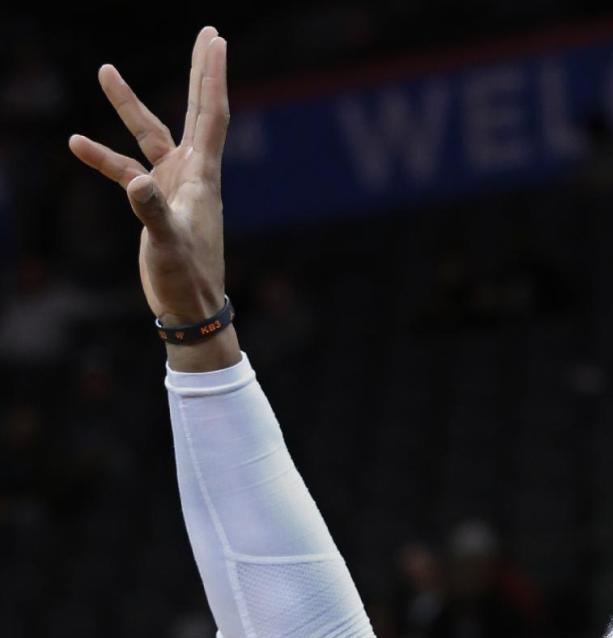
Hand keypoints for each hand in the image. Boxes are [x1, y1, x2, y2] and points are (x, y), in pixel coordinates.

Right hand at [68, 26, 228, 324]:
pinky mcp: (154, 203)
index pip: (210, 114)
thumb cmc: (187, 278)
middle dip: (197, 72)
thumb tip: (137, 182)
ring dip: (128, 106)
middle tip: (205, 33)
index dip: (211, 76)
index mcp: (202, 177)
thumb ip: (152, 211)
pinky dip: (104, 159)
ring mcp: (172, 186)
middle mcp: (191, 174)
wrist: (189, 310)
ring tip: (104, 71)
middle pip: (193, 111)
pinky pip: (125, 171)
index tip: (215, 40)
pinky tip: (77, 144)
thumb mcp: (168, 244)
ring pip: (150, 135)